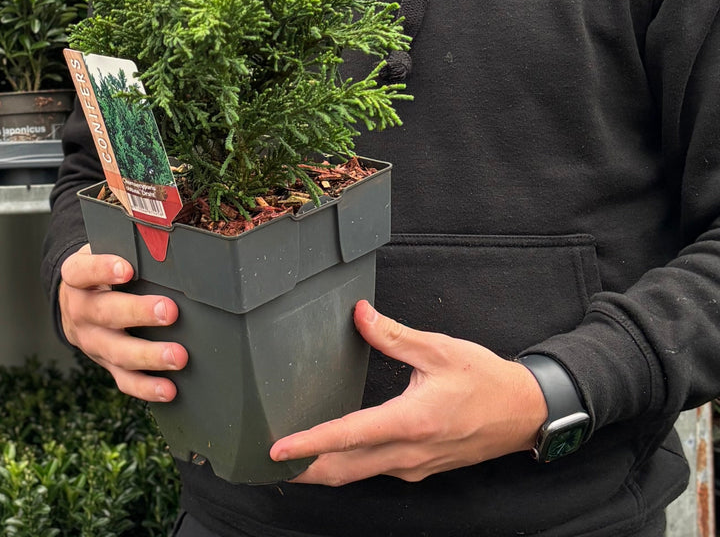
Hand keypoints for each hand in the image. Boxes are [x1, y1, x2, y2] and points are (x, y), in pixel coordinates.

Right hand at [59, 243, 187, 402]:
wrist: (75, 299)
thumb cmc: (101, 269)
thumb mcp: (104, 249)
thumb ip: (125, 245)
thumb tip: (164, 237)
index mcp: (76, 276)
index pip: (83, 271)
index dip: (103, 269)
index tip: (128, 269)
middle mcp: (79, 310)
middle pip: (105, 313)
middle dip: (139, 313)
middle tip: (170, 311)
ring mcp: (91, 341)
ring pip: (116, 351)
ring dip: (149, 355)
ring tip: (178, 356)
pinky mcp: (105, 363)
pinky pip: (123, 380)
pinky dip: (147, 388)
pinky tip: (169, 389)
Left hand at [269, 300, 547, 484]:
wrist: (524, 413)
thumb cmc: (485, 380)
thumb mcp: (440, 349)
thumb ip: (393, 334)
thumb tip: (358, 313)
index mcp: (411, 422)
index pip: (348, 436)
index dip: (309, 443)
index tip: (278, 449)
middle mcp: (408, 453)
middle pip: (343, 469)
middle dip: (301, 469)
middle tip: (264, 462)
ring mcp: (413, 466)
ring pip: (356, 474)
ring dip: (320, 470)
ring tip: (286, 460)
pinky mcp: (418, 467)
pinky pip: (372, 470)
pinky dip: (344, 466)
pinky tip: (330, 452)